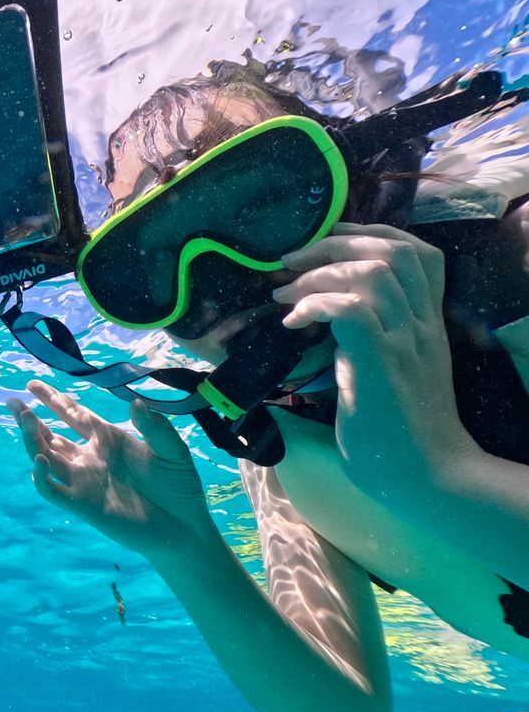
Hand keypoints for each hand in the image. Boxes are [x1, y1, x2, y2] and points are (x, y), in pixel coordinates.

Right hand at [7, 380, 214, 560]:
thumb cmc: (180, 487)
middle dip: (30, 418)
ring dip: (32, 440)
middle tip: (13, 402)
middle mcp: (90, 457)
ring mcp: (83, 480)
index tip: (32, 384)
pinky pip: (51, 490)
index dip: (52, 398)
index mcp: (108, 439)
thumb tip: (135, 403)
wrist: (183, 528)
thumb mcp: (172, 451)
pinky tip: (41, 461)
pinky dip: (41, 477)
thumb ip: (156, 427)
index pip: (73, 413)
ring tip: (26, 419)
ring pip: (46, 457)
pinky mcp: (81, 504)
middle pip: (50, 434)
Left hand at [275, 222, 477, 495]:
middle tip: (290, 262)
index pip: (417, 253)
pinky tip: (293, 322)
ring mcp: (404, 342)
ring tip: (284, 295)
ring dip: (318, 275)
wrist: (425, 476)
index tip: (327, 241)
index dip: (369, 235)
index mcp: (426, 322)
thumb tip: (321, 319)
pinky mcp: (381, 364)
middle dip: (334, 244)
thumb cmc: (397, 431)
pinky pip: (352, 311)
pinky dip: (316, 305)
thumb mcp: (387, 371)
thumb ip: (367, 339)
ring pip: (372, 273)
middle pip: (393, 250)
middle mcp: (421, 324)